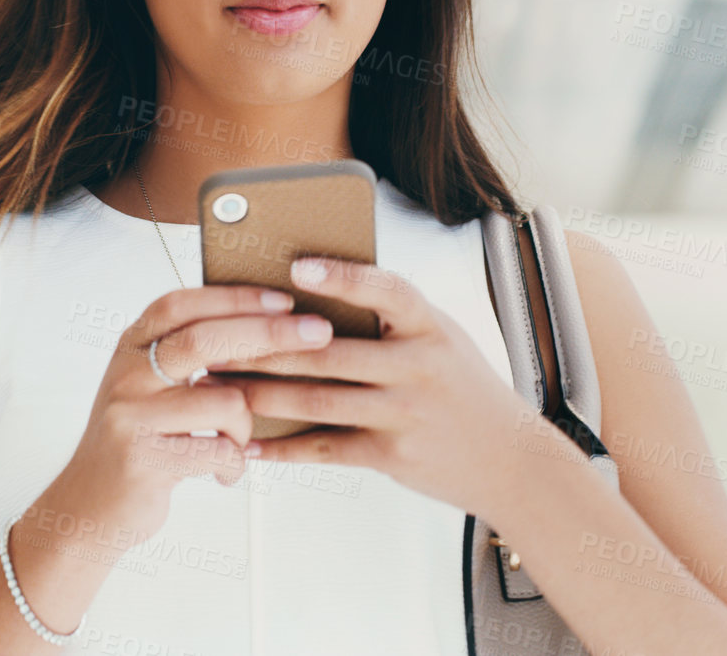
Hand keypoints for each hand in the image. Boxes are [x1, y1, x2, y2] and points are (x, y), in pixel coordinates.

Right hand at [41, 282, 338, 544]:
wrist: (87, 507)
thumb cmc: (136, 440)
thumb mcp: (148, 385)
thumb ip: (185, 354)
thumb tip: (262, 321)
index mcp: (131, 346)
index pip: (184, 304)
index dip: (236, 297)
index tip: (284, 300)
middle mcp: (126, 374)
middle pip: (206, 340)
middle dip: (270, 334)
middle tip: (318, 332)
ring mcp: (130, 416)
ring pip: (224, 401)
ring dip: (245, 428)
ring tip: (235, 444)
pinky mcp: (144, 459)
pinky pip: (219, 450)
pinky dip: (234, 464)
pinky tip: (223, 473)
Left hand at [206, 256, 536, 517]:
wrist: (510, 460)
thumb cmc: (463, 389)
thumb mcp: (442, 340)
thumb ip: (392, 319)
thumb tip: (316, 291)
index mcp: (430, 326)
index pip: (386, 290)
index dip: (342, 276)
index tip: (297, 266)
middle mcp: (419, 366)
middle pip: (329, 352)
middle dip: (265, 348)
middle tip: (216, 340)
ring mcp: (404, 412)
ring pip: (317, 399)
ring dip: (260, 394)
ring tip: (218, 386)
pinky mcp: (391, 454)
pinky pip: (325, 446)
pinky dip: (283, 447)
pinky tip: (251, 443)